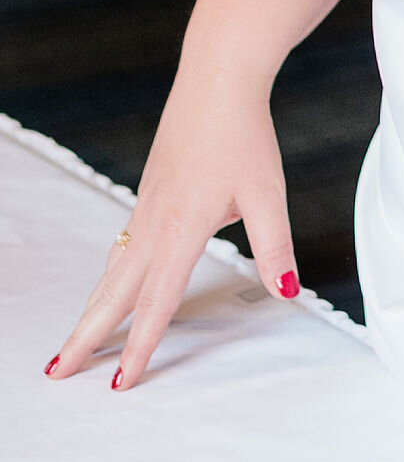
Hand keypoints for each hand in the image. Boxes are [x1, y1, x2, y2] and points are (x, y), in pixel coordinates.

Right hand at [44, 63, 298, 391]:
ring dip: (92, 309)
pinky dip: (108, 278)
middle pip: (113, 294)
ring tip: (75, 342)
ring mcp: (145, 209)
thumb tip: (288, 290)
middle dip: (85, 337)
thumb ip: (275, 248)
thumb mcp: (268, 194)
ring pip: (111, 272)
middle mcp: (153, 223)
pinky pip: (120, 248)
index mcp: (181, 228)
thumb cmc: (243, 133)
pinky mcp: (147, 196)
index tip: (120, 381)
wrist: (217, 80)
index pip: (157, 302)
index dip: (140, 346)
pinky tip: (111, 287)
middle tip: (58, 372)